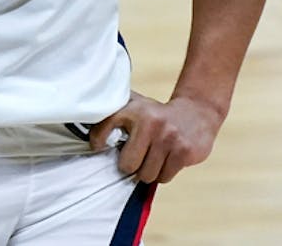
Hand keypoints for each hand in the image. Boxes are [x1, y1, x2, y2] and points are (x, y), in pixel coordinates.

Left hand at [88, 91, 223, 183]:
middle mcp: (150, 121)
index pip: (104, 126)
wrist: (198, 111)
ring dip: (148, 171)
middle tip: (138, 157)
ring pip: (146, 175)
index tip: (99, 146)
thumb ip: (114, 111)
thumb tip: (83, 122)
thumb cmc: (158, 114)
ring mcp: (168, 137)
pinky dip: (163, 173)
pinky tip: (167, 159)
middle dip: (131, 165)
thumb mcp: (137, 104)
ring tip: (154, 156)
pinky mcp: (184, 151)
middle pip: (127, 164)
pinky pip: (163, 177)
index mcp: (134, 108)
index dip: (98, 141)